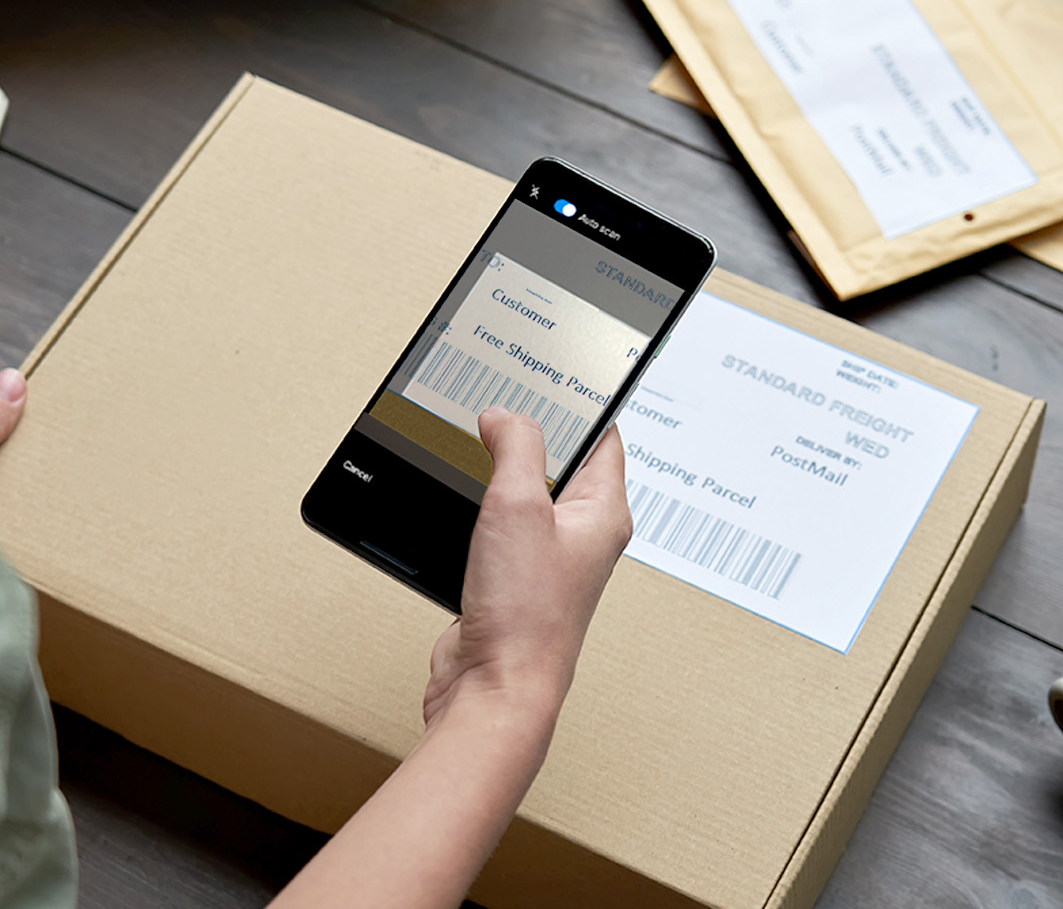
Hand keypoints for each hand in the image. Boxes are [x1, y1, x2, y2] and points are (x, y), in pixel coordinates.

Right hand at [422, 409, 633, 733]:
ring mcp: (546, 561)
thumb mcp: (519, 505)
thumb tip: (504, 415)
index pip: (602, 436)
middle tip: (504, 399)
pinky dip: (478, 509)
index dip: (579, 401)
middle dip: (532, 431)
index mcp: (603, 513)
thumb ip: (516, 447)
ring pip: (526, 496)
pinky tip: (458, 498)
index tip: (554, 372)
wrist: (495, 690)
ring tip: (477, 440)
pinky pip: (498, 529)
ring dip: (499, 472)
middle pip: (561, 463)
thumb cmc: (525, 614)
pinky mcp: (510, 581)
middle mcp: (581, 536)